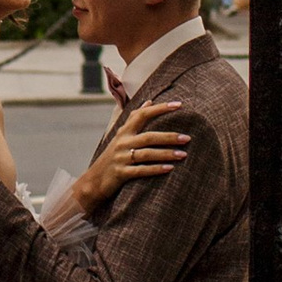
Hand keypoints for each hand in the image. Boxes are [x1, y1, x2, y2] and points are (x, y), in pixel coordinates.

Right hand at [71, 101, 186, 214]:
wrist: (94, 181)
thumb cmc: (112, 156)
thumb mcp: (121, 135)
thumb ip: (134, 118)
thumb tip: (149, 101)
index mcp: (124, 132)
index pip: (142, 115)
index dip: (160, 108)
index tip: (179, 105)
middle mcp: (122, 143)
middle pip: (148, 137)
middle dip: (169, 137)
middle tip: (188, 138)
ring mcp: (121, 158)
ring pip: (147, 154)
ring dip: (166, 154)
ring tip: (183, 154)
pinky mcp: (121, 173)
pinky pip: (141, 171)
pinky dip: (155, 169)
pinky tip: (169, 169)